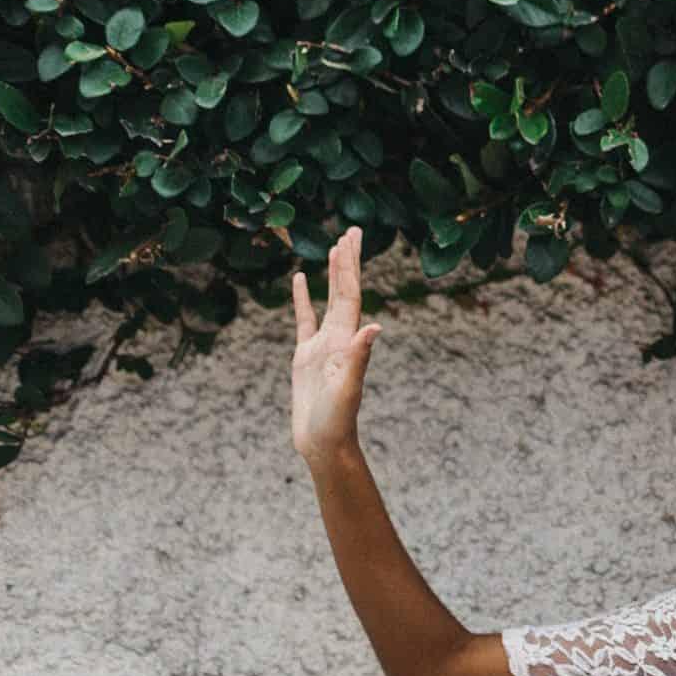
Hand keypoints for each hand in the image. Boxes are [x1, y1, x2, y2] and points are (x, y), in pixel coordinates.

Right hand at [290, 225, 382, 461]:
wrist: (324, 444)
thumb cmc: (337, 420)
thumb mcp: (347, 388)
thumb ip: (359, 358)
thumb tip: (375, 328)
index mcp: (348, 340)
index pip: (350, 294)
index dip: (350, 266)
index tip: (352, 239)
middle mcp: (338, 338)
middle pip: (344, 290)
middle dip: (348, 261)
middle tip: (352, 231)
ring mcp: (322, 345)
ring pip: (327, 301)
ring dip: (331, 275)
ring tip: (335, 247)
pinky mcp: (305, 356)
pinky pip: (303, 320)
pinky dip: (303, 299)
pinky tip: (300, 280)